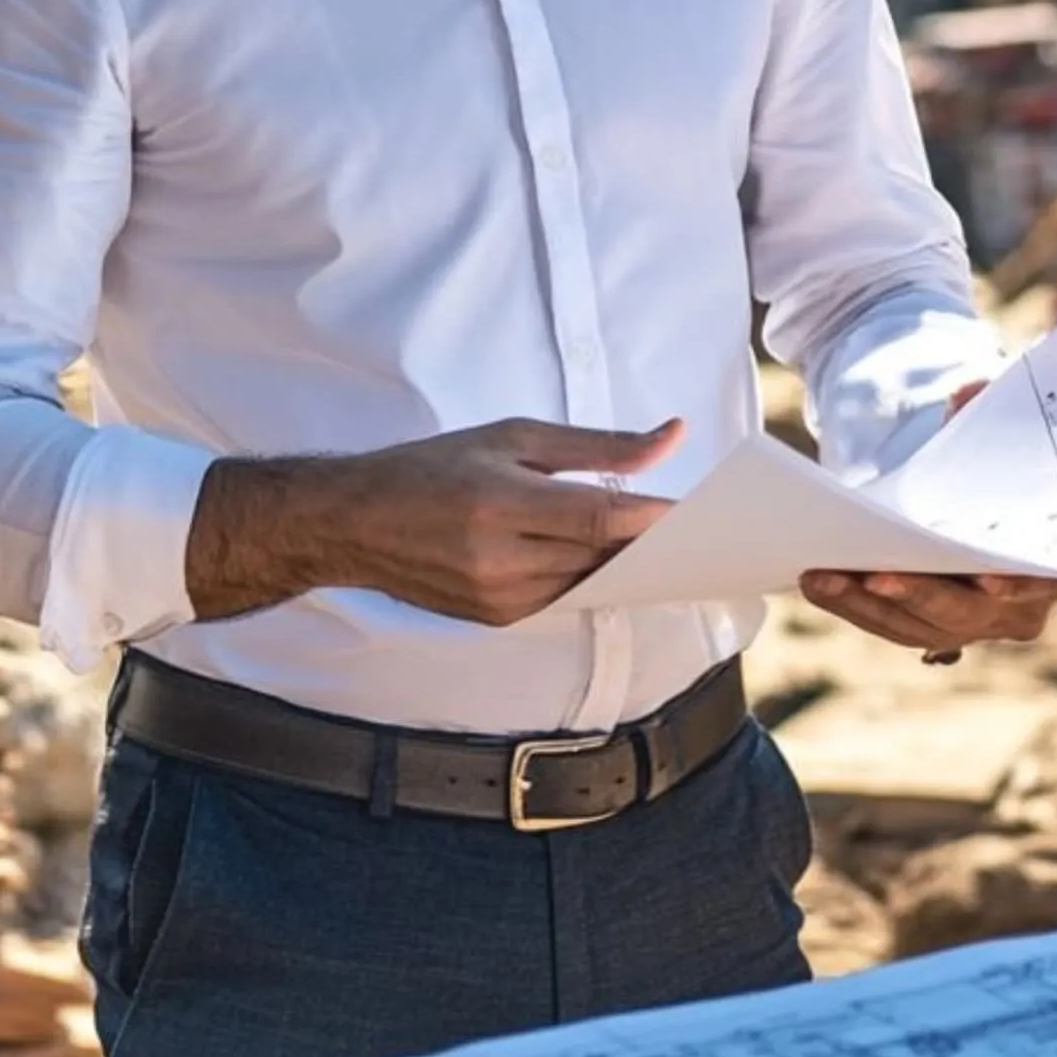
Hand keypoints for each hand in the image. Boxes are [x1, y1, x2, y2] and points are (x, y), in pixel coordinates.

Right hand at [186, 417, 682, 627]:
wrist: (355, 524)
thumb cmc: (434, 466)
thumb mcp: (513, 436)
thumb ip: (595, 445)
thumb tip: (670, 438)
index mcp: (500, 505)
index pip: (597, 518)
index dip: (652, 518)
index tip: (699, 511)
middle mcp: (499, 561)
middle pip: (599, 556)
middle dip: (649, 541)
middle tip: (701, 525)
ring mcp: (497, 600)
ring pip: (588, 583)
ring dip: (624, 562)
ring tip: (667, 540)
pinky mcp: (495, 621)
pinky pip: (563, 599)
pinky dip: (588, 577)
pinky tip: (608, 557)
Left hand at [798, 377, 1056, 654]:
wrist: (977, 501)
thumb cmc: (997, 469)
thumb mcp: (997, 434)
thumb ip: (987, 412)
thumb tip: (968, 393)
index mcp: (1053, 563)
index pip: (1045, 580)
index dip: (1019, 583)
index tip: (988, 579)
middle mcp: (1017, 608)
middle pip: (967, 613)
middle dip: (919, 594)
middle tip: (876, 576)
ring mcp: (972, 625)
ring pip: (919, 627)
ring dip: (867, 604)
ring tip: (822, 577)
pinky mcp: (930, 628)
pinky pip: (891, 624)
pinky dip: (854, 605)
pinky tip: (818, 582)